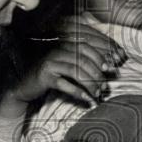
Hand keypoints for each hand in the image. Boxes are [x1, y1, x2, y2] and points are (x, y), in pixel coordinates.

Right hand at [10, 20, 126, 106]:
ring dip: (90, 84)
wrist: (26, 86)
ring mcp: (50, 62)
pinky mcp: (44, 76)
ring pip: (76, 71)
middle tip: (105, 85)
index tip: (115, 65)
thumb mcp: (70, 65)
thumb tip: (111, 66)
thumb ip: (87, 62)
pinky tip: (87, 99)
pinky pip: (65, 84)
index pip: (89, 42)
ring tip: (97, 94)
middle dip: (98, 72)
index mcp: (66, 42)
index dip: (104, 52)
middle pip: (85, 57)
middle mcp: (58, 49)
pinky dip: (78, 92)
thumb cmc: (53, 75)